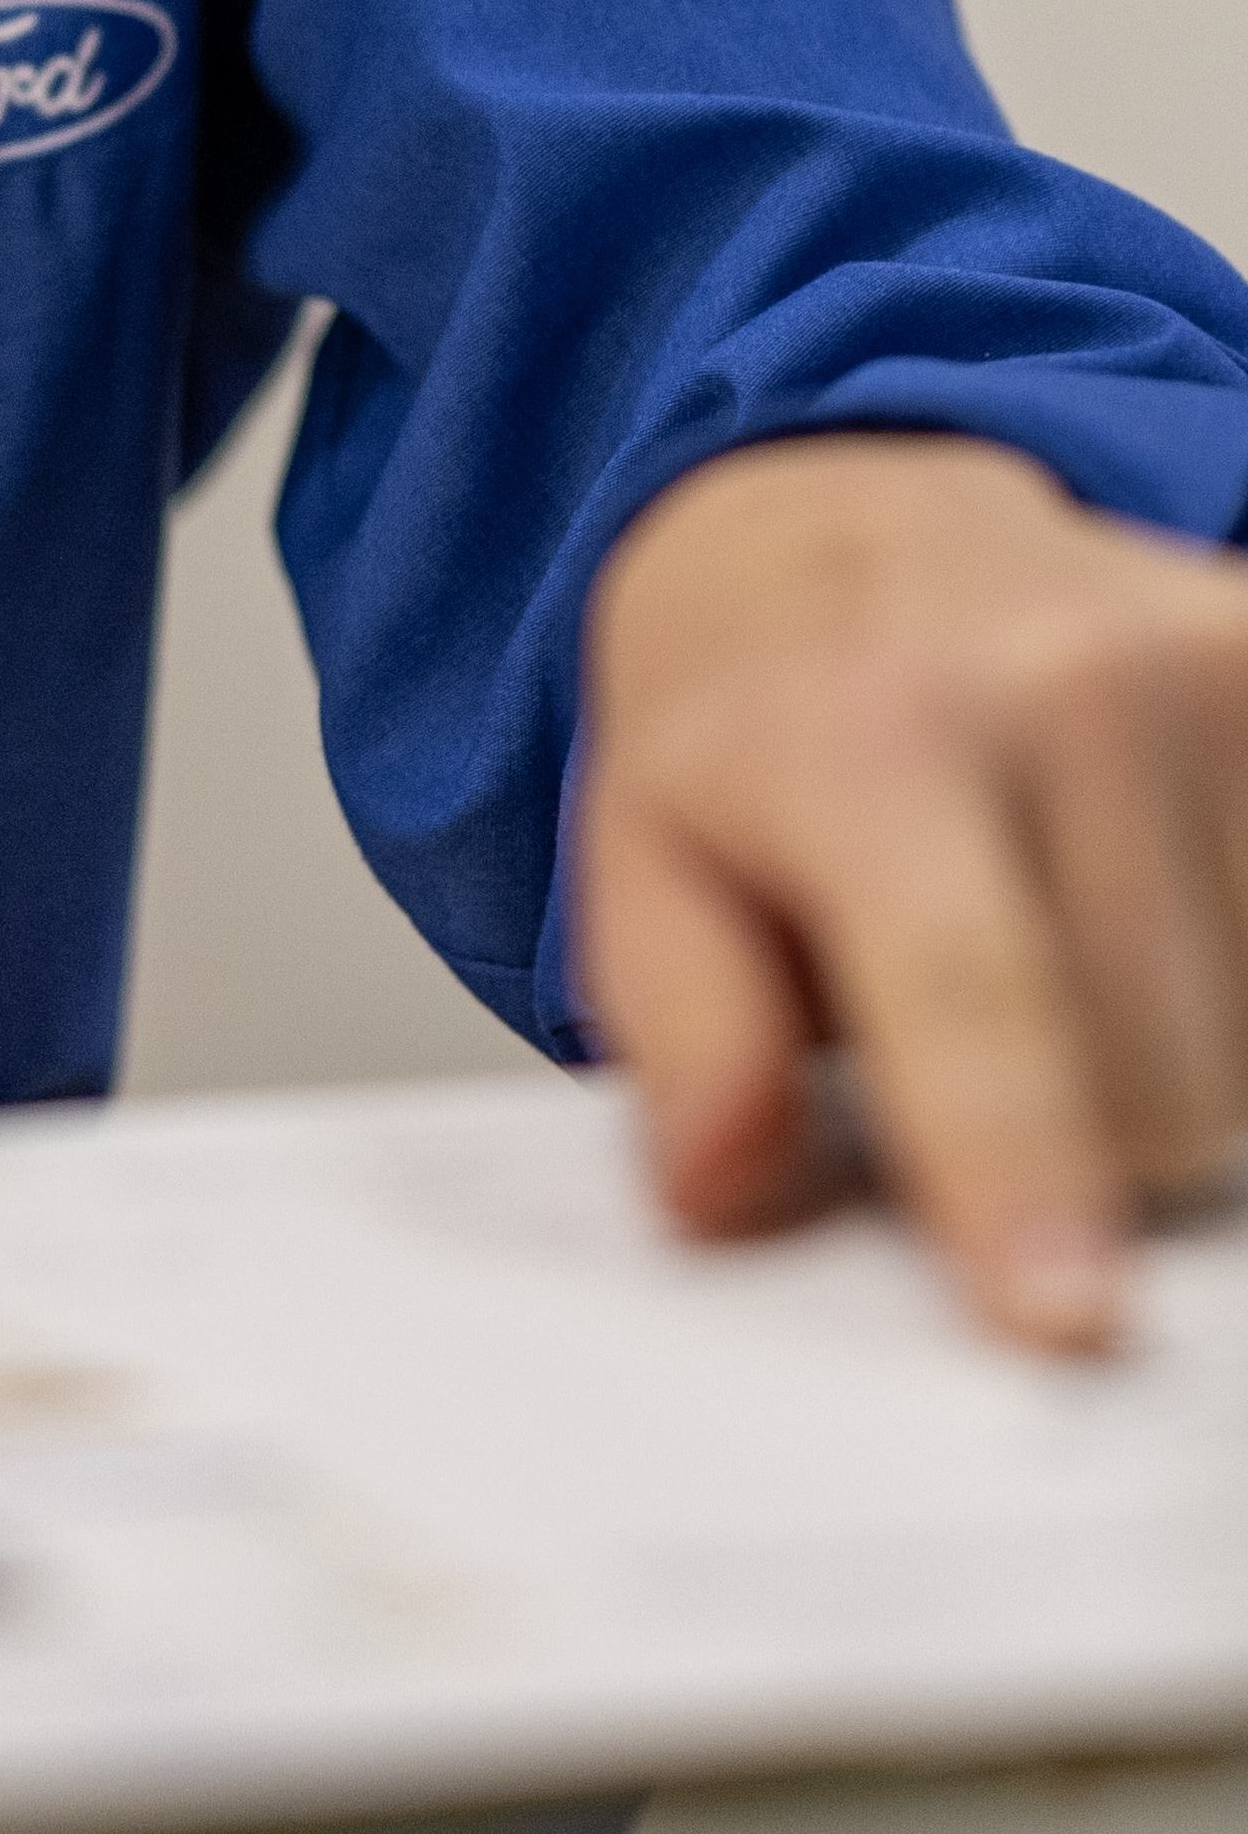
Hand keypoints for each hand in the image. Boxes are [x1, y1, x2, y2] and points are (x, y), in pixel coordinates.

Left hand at [577, 436, 1247, 1350]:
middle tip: (981, 1024)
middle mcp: (1058, 682)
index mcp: (869, 739)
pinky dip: (1226, 968)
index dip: (1016, 1167)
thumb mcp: (645, 862)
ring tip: (1056, 939)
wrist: (846, 518)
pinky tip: (1141, 901)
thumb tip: (733, 1183)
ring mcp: (1203, 664)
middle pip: (1151, 1079)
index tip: (1062, 1314)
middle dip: (1077, 1131)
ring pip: (1247, 1044)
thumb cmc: (756, 715)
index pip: (968, 993)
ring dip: (1168, 1049)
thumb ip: (686, 1040)